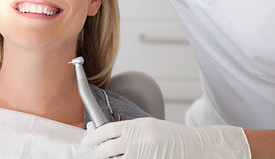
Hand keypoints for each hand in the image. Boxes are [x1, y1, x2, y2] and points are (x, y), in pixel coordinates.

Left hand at [81, 117, 250, 158]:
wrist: (195, 146)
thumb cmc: (172, 135)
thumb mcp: (147, 126)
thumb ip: (128, 131)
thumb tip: (109, 137)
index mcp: (135, 126)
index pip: (106, 130)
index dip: (92, 137)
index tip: (85, 142)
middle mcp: (137, 141)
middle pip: (106, 150)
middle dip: (99, 153)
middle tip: (98, 153)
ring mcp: (142, 156)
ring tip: (112, 158)